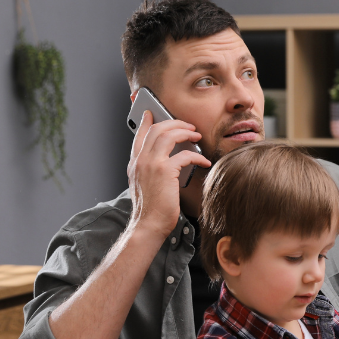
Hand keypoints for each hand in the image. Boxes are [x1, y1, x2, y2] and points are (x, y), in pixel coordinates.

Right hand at [127, 110, 210, 236]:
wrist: (148, 225)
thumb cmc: (151, 210)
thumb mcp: (144, 185)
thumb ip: (150, 170)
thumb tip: (166, 162)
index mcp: (135, 163)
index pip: (139, 135)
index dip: (145, 122)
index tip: (151, 113)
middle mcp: (140, 160)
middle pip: (157, 129)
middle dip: (174, 123)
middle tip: (188, 126)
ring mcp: (151, 164)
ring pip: (168, 135)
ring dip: (185, 132)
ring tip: (196, 136)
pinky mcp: (165, 171)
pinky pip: (184, 155)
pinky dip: (197, 156)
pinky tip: (204, 162)